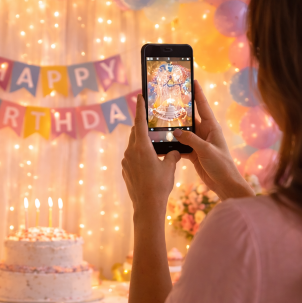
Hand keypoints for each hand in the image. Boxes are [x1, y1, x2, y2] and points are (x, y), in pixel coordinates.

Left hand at [122, 95, 180, 215]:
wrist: (147, 206)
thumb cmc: (159, 185)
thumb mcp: (170, 168)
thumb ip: (173, 156)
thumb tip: (176, 152)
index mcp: (141, 147)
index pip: (139, 123)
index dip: (139, 108)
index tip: (139, 97)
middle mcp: (131, 152)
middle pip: (135, 133)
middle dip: (142, 127)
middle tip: (150, 122)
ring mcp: (126, 162)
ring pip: (133, 146)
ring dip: (142, 143)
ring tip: (154, 145)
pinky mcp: (125, 171)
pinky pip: (132, 157)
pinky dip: (140, 155)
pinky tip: (150, 162)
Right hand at [174, 82, 254, 199]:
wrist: (225, 184)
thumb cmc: (221, 165)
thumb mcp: (206, 150)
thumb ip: (191, 140)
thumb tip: (176, 131)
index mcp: (212, 127)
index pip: (203, 106)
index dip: (198, 93)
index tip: (192, 80)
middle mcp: (205, 132)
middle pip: (190, 117)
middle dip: (181, 109)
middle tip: (169, 99)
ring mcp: (199, 143)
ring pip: (184, 131)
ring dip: (174, 128)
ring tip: (161, 118)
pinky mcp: (193, 153)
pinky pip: (181, 145)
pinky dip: (173, 143)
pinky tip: (163, 141)